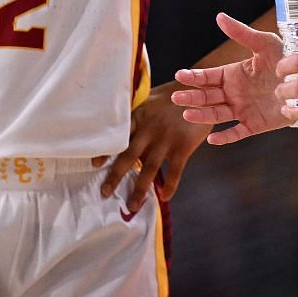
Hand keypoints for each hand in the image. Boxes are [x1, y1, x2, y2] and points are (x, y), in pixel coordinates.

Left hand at [97, 81, 208, 215]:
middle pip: (128, 156)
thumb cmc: (175, 95)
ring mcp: (166, 139)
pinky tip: (164, 197)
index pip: (118, 137)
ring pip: (148, 169)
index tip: (95, 165)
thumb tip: (124, 130)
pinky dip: (169, 185)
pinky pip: (174, 171)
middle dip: (115, 176)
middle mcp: (149, 130)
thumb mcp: (151, 99)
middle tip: (105, 193)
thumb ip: (138, 114)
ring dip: (139, 189)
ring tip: (132, 205)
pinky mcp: (183, 146)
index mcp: (139, 116)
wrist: (202, 91)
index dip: (105, 151)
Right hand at [168, 12, 289, 144]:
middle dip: (192, 97)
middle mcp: (234, 93)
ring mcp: (243, 110)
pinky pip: (237, 133)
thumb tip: (220, 16)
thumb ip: (242, 33)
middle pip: (207, 97)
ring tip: (187, 114)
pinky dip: (225, 137)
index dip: (194, 77)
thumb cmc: (287, 59)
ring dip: (202, 115)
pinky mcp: (255, 124)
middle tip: (177, 97)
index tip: (180, 75)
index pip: (208, 77)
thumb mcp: (265, 44)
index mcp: (233, 75)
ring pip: (217, 115)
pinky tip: (213, 139)